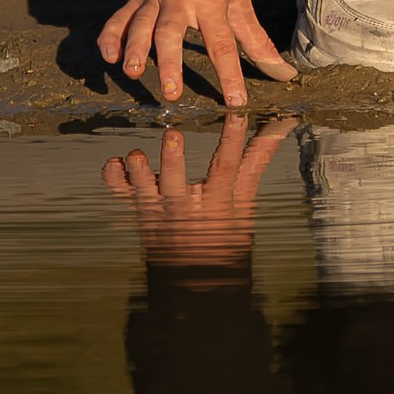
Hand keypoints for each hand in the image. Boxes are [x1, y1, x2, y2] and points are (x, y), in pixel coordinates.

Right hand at [98, 0, 295, 109]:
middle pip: (171, 33)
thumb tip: (284, 73)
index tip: (235, 101)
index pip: (222, 43)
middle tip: (171, 93)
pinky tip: (108, 56)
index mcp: (210, 1)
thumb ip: (257, 39)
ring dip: (134, 48)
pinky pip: (118, 17)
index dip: (230, 74)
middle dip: (170, 63)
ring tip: (131, 72)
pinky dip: (110, 35)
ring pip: (140, 24)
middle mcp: (179, 0)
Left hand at [104, 110, 291, 265]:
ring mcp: (158, 211)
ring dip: (138, 173)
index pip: (226, 167)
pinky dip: (114, 180)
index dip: (233, 140)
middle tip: (172, 136)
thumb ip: (255, 161)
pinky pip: (121, 196)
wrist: (195, 279)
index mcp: (215, 202)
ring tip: (134, 156)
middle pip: (176, 181)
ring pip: (144, 191)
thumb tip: (279, 127)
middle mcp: (184, 207)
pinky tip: (114, 163)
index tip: (237, 114)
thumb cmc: (225, 237)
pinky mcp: (139, 212)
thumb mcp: (244, 202)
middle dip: (171, 160)